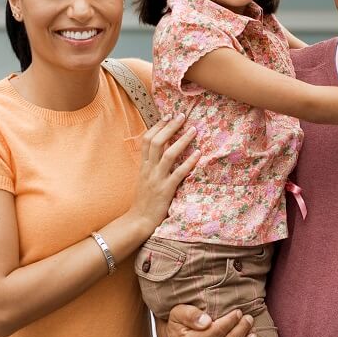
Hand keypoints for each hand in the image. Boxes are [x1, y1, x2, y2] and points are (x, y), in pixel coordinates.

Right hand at [130, 113, 200, 233]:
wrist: (138, 221)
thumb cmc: (144, 200)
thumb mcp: (144, 179)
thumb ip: (151, 165)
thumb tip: (162, 151)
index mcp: (143, 166)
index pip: (147, 140)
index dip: (158, 126)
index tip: (168, 116)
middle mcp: (149, 169)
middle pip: (156, 142)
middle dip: (170, 127)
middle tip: (182, 116)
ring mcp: (157, 179)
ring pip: (168, 154)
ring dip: (182, 140)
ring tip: (193, 130)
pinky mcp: (166, 190)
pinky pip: (179, 173)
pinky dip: (189, 162)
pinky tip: (198, 153)